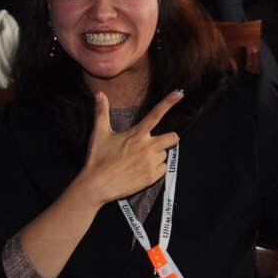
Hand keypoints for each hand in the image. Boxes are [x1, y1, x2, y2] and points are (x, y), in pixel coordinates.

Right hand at [75, 90, 182, 204]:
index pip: (156, 114)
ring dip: (158, 155)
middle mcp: (148, 147)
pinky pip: (164, 169)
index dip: (169, 102)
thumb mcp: (99, 133)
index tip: (180, 93)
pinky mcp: (152, 177)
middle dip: (169, 139)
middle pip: (172, 138)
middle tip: (155, 143)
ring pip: (165, 154)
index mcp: (137, 134)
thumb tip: (100, 94)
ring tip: (141, 159)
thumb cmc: (98, 158)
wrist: (98, 185)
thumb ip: (102, 112)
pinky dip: (157, 168)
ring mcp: (151, 163)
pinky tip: (143, 170)